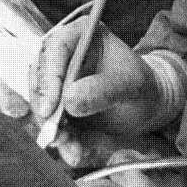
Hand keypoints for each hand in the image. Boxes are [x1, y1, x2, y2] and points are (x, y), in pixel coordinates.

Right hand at [29, 21, 165, 136]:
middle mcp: (62, 54)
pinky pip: (51, 122)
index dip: (49, 77)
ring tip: (71, 149)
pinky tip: (74, 153)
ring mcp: (57, 80)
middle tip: (56, 135)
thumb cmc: (142, 85)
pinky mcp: (57, 104)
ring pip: (41, 103)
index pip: (54, 48)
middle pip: (39, 77)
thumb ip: (103, 89)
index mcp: (81, 33)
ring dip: (52, 129)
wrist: (148, 104)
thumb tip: (69, 101)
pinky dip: (61, 140)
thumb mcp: (131, 84)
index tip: (51, 107)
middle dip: (45, 109)